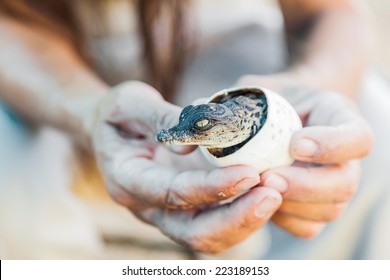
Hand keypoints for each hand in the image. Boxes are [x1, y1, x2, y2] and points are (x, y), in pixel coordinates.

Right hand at [90, 81, 281, 252]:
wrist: (113, 131)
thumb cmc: (119, 115)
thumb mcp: (128, 103)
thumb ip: (158, 117)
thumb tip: (191, 142)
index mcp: (128, 181)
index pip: (173, 193)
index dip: (212, 188)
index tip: (250, 172)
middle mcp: (148, 207)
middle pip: (195, 232)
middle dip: (237, 218)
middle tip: (273, 193)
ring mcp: (168, 212)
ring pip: (210, 235)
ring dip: (246, 220)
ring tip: (276, 192)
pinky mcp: (186, 208)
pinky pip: (218, 223)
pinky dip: (243, 213)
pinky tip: (266, 191)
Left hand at [237, 75, 372, 237]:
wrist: (275, 123)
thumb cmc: (265, 104)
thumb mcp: (252, 92)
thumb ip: (229, 102)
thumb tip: (195, 118)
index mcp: (338, 120)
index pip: (358, 137)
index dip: (333, 144)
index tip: (295, 143)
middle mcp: (343, 159)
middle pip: (345, 182)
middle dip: (306, 184)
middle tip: (267, 177)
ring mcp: (332, 188)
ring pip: (328, 209)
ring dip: (291, 204)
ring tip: (257, 188)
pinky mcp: (315, 210)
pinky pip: (307, 227)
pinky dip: (284, 219)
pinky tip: (259, 202)